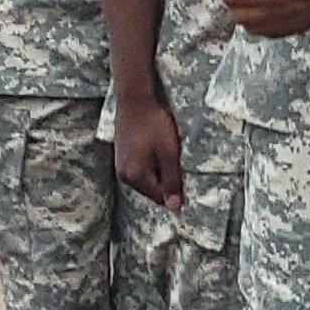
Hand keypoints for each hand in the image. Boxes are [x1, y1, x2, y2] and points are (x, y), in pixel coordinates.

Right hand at [113, 92, 187, 210]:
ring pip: (148, 181)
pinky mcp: (122, 158)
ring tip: (167, 153)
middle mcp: (124, 176)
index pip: (160, 197)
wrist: (135, 102)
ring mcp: (121, 167)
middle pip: (153, 191)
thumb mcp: (169, 153)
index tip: (188, 180)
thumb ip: (172, 180)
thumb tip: (174, 207)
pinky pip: (141, 171)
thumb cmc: (153, 125)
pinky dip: (153, 166)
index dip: (177, 193)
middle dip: (168, 182)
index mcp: (135, 177)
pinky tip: (159, 150)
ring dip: (161, 173)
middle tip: (177, 161)